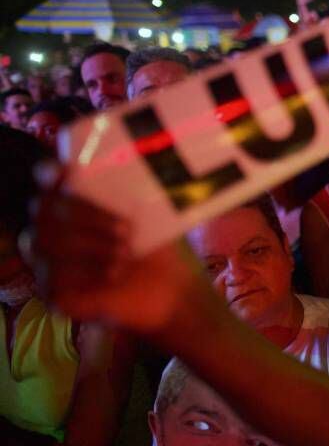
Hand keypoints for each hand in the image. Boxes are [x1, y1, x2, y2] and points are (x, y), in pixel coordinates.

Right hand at [26, 166, 202, 333]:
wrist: (169, 287)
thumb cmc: (157, 244)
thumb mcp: (152, 213)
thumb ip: (137, 187)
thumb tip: (146, 155)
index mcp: (76, 199)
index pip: (45, 176)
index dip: (48, 172)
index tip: (65, 172)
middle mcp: (55, 226)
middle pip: (42, 209)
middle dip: (85, 215)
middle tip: (127, 231)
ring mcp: (49, 258)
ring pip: (45, 242)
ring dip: (90, 246)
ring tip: (126, 255)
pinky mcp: (53, 289)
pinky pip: (52, 277)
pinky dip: (86, 274)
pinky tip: (112, 275)